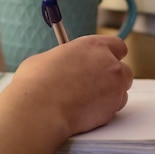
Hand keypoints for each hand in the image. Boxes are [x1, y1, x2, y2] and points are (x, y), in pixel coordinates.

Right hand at [0, 35, 132, 153]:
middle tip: (92, 82)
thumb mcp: (43, 59)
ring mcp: (112, 85)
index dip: (107, 52)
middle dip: (110, 73)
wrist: (36, 109)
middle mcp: (106, 61)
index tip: (101, 59)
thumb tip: (61, 61)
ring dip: (108, 91)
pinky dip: (104, 107)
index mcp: (89, 44)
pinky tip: (84, 110)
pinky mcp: (113, 107)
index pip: (115, 43)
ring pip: (121, 87)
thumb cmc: (32, 83)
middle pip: (122, 65)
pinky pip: (115, 105)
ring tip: (83, 99)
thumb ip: (62, 57)